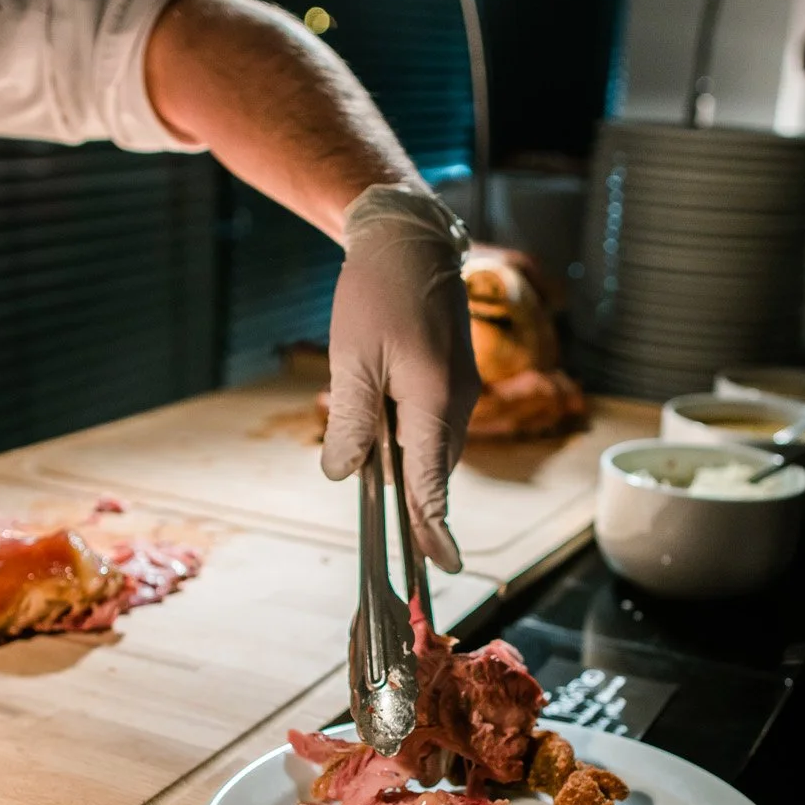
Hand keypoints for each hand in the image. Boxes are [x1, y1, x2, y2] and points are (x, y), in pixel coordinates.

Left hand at [322, 184, 480, 573]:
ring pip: (431, 447)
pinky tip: (381, 411)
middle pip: (432, 470)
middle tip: (377, 506)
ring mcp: (461, 390)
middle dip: (404, 490)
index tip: (441, 565)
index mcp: (436, 402)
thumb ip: (351, 421)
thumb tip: (342, 473)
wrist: (408, 239)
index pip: (434, 483)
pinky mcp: (454, 379)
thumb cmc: (376, 292)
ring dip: (401, 455)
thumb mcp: (351, 359)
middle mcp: (459, 402)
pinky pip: (433, 423)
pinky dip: (408, 432)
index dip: (433, 528)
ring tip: (367, 432)